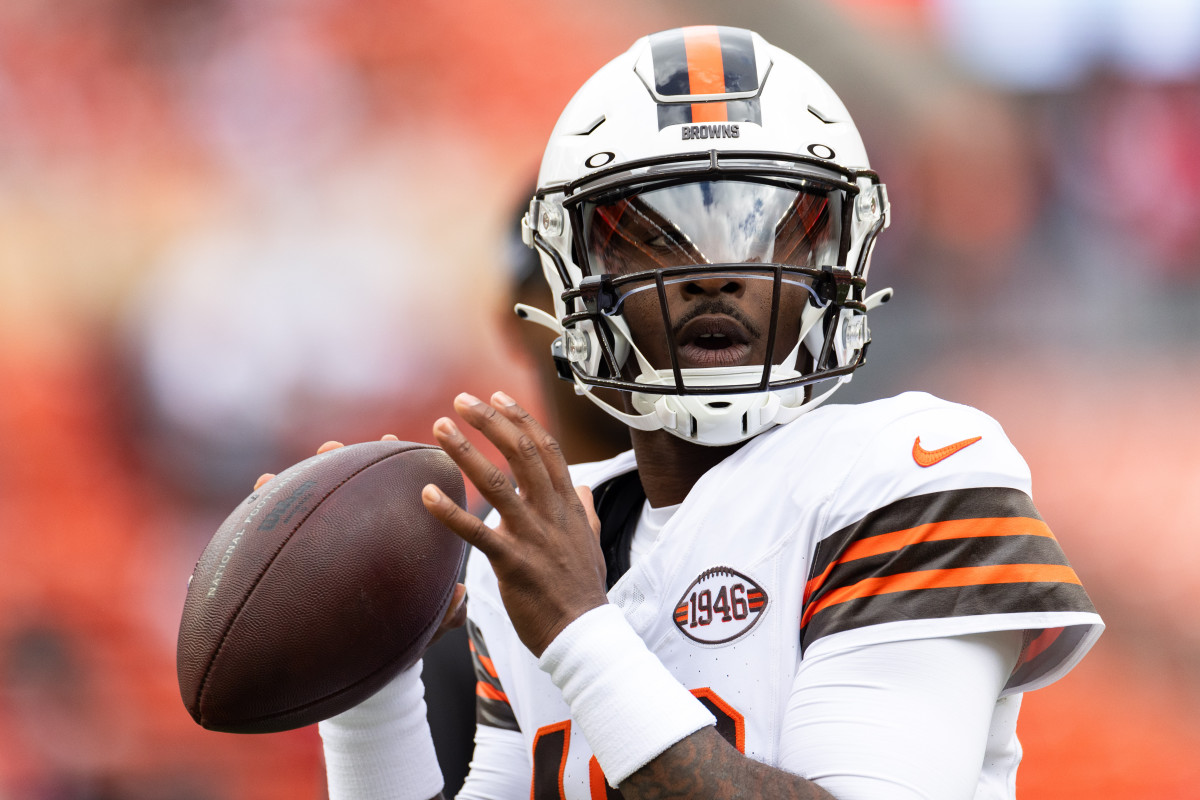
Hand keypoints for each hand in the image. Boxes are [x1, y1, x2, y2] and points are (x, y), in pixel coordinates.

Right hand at [252, 434, 468, 647]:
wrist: (359, 670)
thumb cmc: (397, 641)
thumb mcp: (423, 625)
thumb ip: (445, 611)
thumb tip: (461, 593)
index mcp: (388, 544)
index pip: (390, 495)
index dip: (392, 464)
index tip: (390, 439)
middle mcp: (354, 538)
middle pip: (347, 491)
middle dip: (337, 464)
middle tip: (331, 448)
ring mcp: (324, 547)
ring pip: (308, 507)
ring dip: (296, 483)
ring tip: (277, 473)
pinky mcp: (294, 567)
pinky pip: (272, 537)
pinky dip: (263, 510)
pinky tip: (259, 487)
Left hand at [420, 391, 605, 656]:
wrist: (585, 634)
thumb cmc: (583, 591)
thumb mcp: (591, 542)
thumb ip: (584, 511)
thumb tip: (584, 488)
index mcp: (568, 505)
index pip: (546, 448)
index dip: (521, 419)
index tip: (498, 396)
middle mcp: (551, 513)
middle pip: (521, 453)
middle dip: (490, 422)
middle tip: (461, 400)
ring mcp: (532, 537)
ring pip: (497, 484)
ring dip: (465, 452)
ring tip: (439, 428)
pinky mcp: (512, 564)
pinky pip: (477, 533)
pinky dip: (450, 512)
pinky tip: (426, 495)